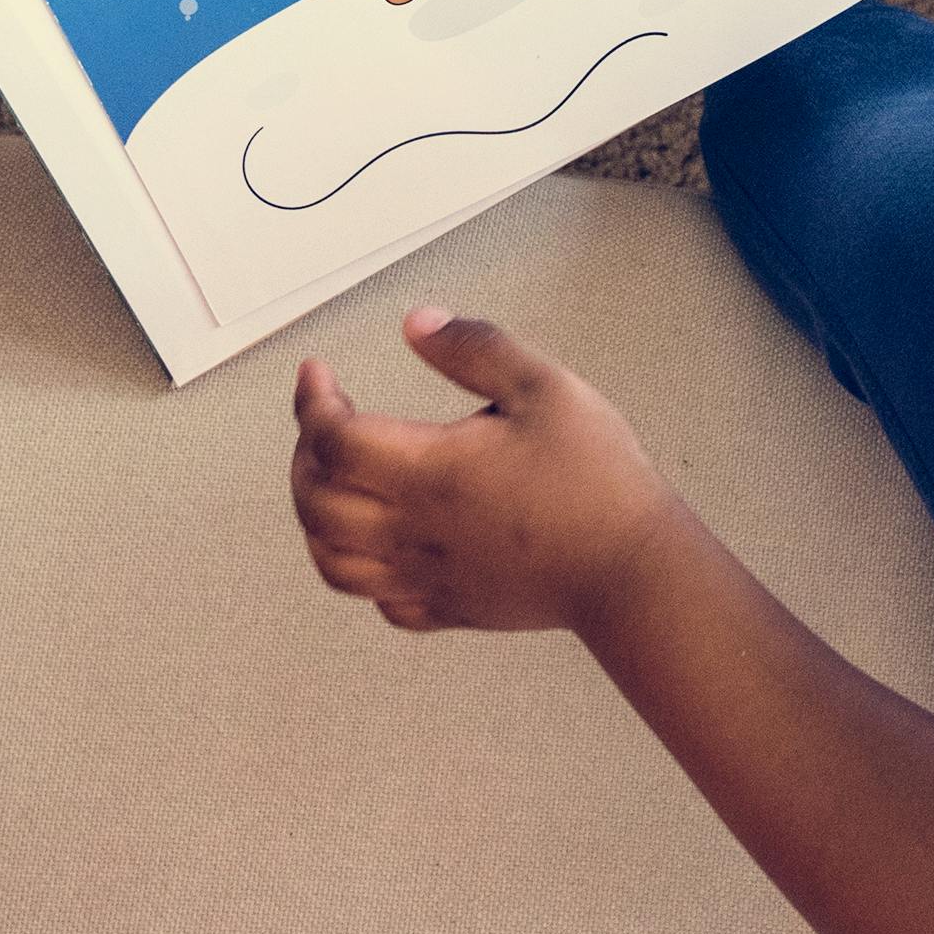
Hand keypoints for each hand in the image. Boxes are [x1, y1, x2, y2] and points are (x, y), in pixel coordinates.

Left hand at [290, 308, 683, 637]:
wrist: (630, 569)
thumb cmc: (596, 479)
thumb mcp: (545, 387)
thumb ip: (476, 348)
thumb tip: (416, 323)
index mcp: (430, 472)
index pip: (332, 440)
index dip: (312, 402)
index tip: (318, 373)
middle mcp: (415, 531)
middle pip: (315, 503)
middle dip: (303, 456)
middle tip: (324, 421)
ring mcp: (427, 577)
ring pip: (332, 561)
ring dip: (315, 518)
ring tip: (334, 482)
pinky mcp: (450, 609)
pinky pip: (381, 602)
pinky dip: (361, 572)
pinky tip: (381, 543)